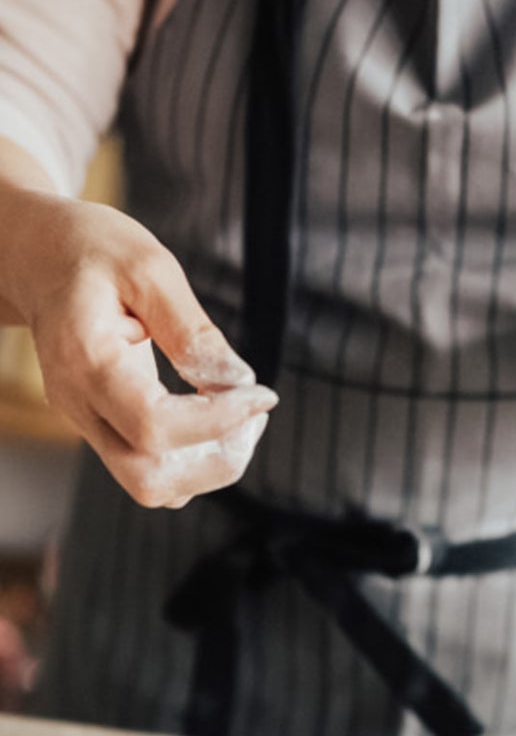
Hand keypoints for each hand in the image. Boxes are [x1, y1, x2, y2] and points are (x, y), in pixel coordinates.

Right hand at [2, 190, 275, 508]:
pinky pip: (152, 467)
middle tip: (254, 414)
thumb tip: (238, 380)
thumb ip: (193, 329)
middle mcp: (77, 403)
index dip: (219, 422)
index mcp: (84, 361)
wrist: (34, 253)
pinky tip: (217, 415)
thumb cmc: (88, 250)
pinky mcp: (102, 424)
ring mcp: (86, 420)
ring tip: (242, 413)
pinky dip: (194, 458)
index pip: (154, 426)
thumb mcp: (149, 267)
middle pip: (149, 479)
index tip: (262, 396)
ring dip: (210, 465)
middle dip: (217, 461)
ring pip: (152, 484)